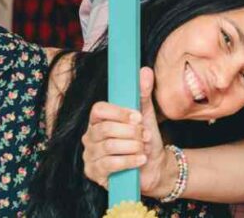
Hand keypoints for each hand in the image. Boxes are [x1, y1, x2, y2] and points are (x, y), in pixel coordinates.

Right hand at [82, 67, 169, 196]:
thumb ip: (143, 94)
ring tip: (144, 148)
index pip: (98, 110)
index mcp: (99, 120)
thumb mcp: (145, 116)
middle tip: (145, 135)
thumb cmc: (145, 139)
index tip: (138, 117)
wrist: (154, 166)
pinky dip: (129, 161)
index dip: (118, 112)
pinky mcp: (95, 173)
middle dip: (130, 132)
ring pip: (108, 146)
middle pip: (105, 129)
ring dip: (132, 146)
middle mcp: (90, 136)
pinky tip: (141, 159)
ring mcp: (90, 155)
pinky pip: (109, 164)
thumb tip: (144, 71)